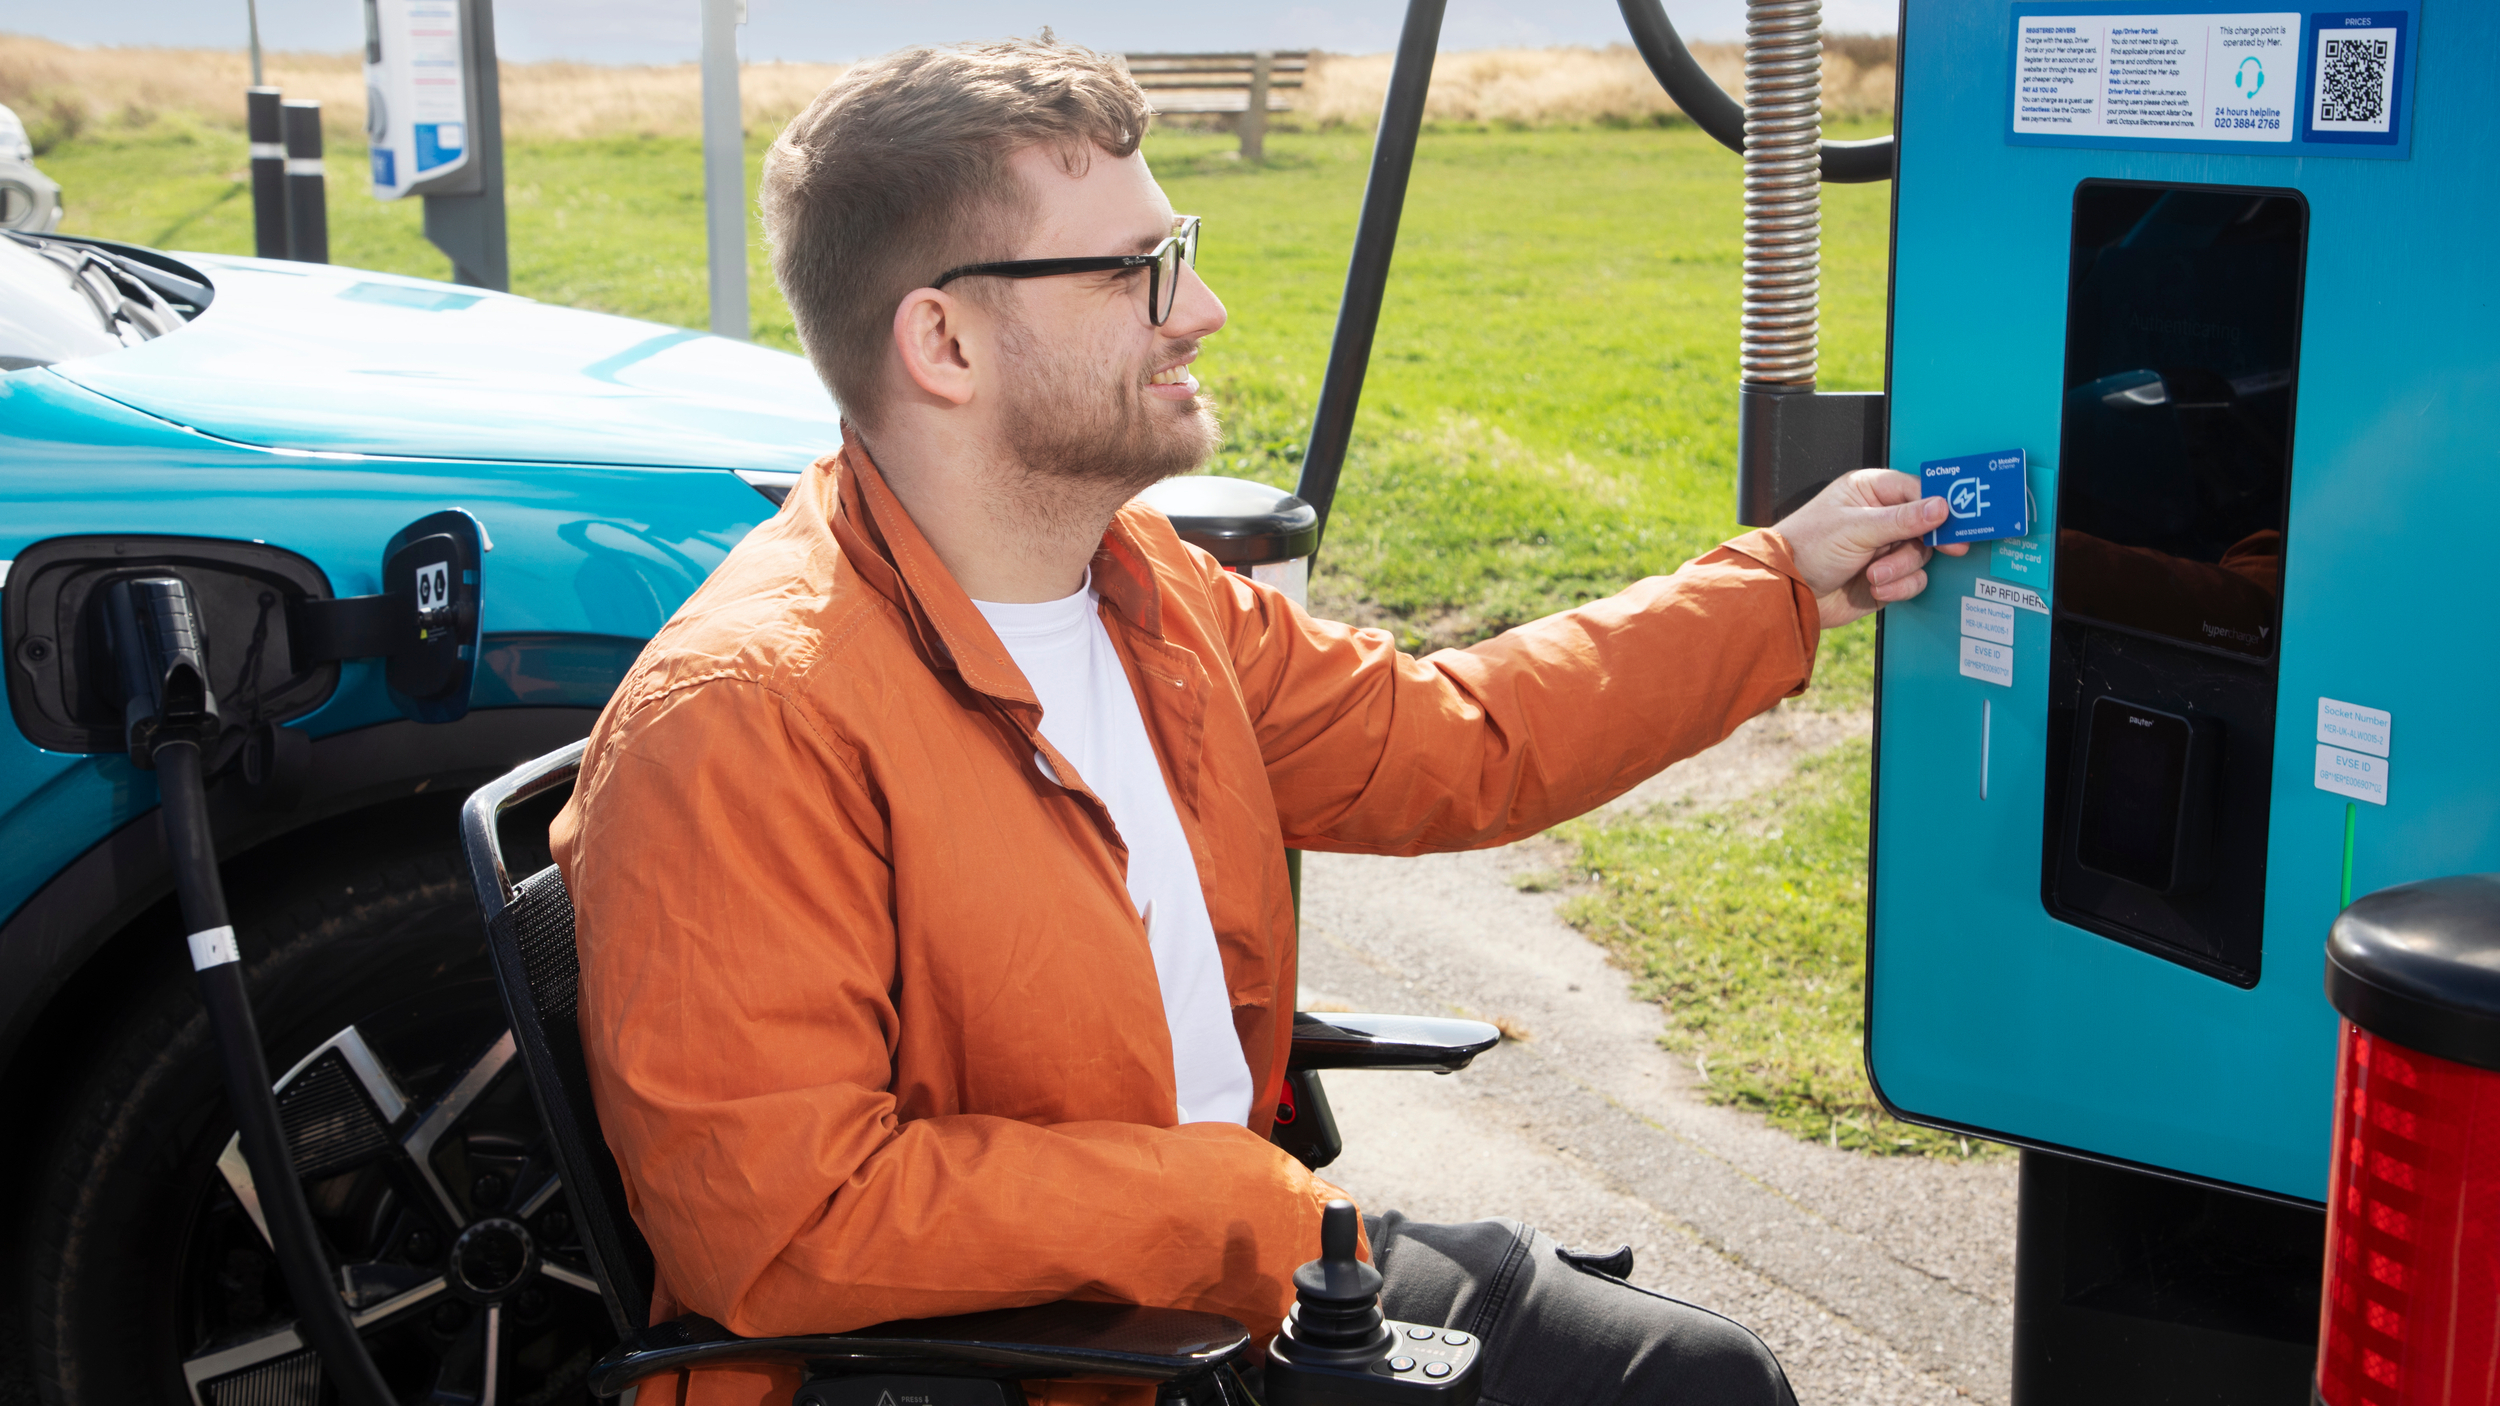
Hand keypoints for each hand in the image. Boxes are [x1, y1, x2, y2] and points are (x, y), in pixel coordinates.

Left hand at [1773, 469, 1967, 628]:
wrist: (1787, 592)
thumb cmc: (1805, 548)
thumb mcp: (1856, 529)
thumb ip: (1902, 519)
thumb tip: (1941, 507)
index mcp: (1870, 493)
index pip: (1917, 491)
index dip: (1939, 506)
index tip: (1955, 522)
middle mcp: (1880, 519)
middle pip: (1926, 526)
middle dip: (1925, 543)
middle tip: (1948, 549)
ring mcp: (1884, 549)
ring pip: (1920, 556)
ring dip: (1901, 569)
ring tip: (1875, 574)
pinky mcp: (1886, 578)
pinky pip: (1911, 581)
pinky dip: (1898, 587)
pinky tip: (1876, 587)